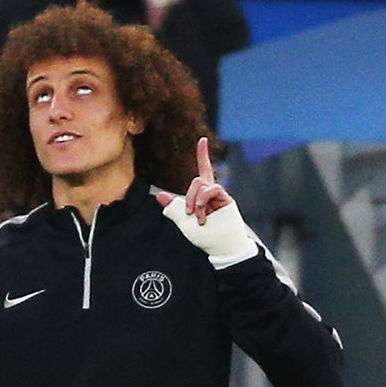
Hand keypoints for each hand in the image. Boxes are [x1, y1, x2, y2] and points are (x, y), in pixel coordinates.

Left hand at [153, 140, 255, 262]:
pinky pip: (212, 190)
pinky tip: (204, 216)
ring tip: (199, 219)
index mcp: (203, 196)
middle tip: (190, 214)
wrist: (221, 247)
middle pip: (196, 180)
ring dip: (195, 202)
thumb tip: (159, 196)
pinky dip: (203, 201)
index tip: (203, 139)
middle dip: (188, 197)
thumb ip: (173, 209)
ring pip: (201, 184)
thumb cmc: (204, 237)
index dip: (203, 155)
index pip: (203, 171)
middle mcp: (212, 193)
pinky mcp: (226, 199)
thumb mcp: (183, 222)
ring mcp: (220, 196)